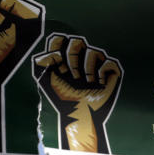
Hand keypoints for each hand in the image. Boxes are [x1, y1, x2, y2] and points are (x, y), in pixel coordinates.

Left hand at [33, 34, 122, 153]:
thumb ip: (42, 60)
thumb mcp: (45, 78)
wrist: (79, 114)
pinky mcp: (111, 70)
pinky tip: (99, 83)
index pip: (60, 40)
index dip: (58, 49)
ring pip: (92, 51)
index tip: (57, 67)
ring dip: (87, 69)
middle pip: (77, 41)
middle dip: (72, 58)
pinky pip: (107, 62)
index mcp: (64, 57)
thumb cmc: (62, 98)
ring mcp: (96, 63)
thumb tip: (54, 51)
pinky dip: (101, 73)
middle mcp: (80, 58)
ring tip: (86, 82)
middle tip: (71, 75)